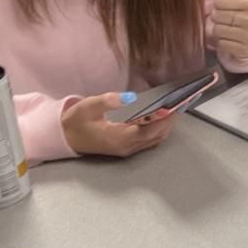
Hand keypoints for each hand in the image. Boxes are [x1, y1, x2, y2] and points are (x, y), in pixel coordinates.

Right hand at [62, 93, 177, 156]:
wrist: (65, 137)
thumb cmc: (76, 121)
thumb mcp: (89, 106)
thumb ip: (110, 101)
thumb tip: (131, 97)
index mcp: (117, 137)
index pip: (148, 130)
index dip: (164, 119)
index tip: (176, 107)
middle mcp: (125, 147)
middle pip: (156, 135)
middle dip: (171, 120)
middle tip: (183, 102)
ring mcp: (126, 150)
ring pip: (154, 139)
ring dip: (167, 125)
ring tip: (177, 107)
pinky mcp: (126, 148)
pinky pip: (149, 140)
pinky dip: (159, 129)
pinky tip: (164, 117)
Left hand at [212, 0, 247, 59]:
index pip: (220, 2)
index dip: (222, 5)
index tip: (232, 7)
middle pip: (217, 17)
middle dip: (221, 18)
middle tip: (232, 19)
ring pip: (218, 31)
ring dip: (221, 31)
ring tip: (232, 29)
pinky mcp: (244, 50)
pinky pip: (222, 44)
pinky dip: (225, 43)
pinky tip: (234, 39)